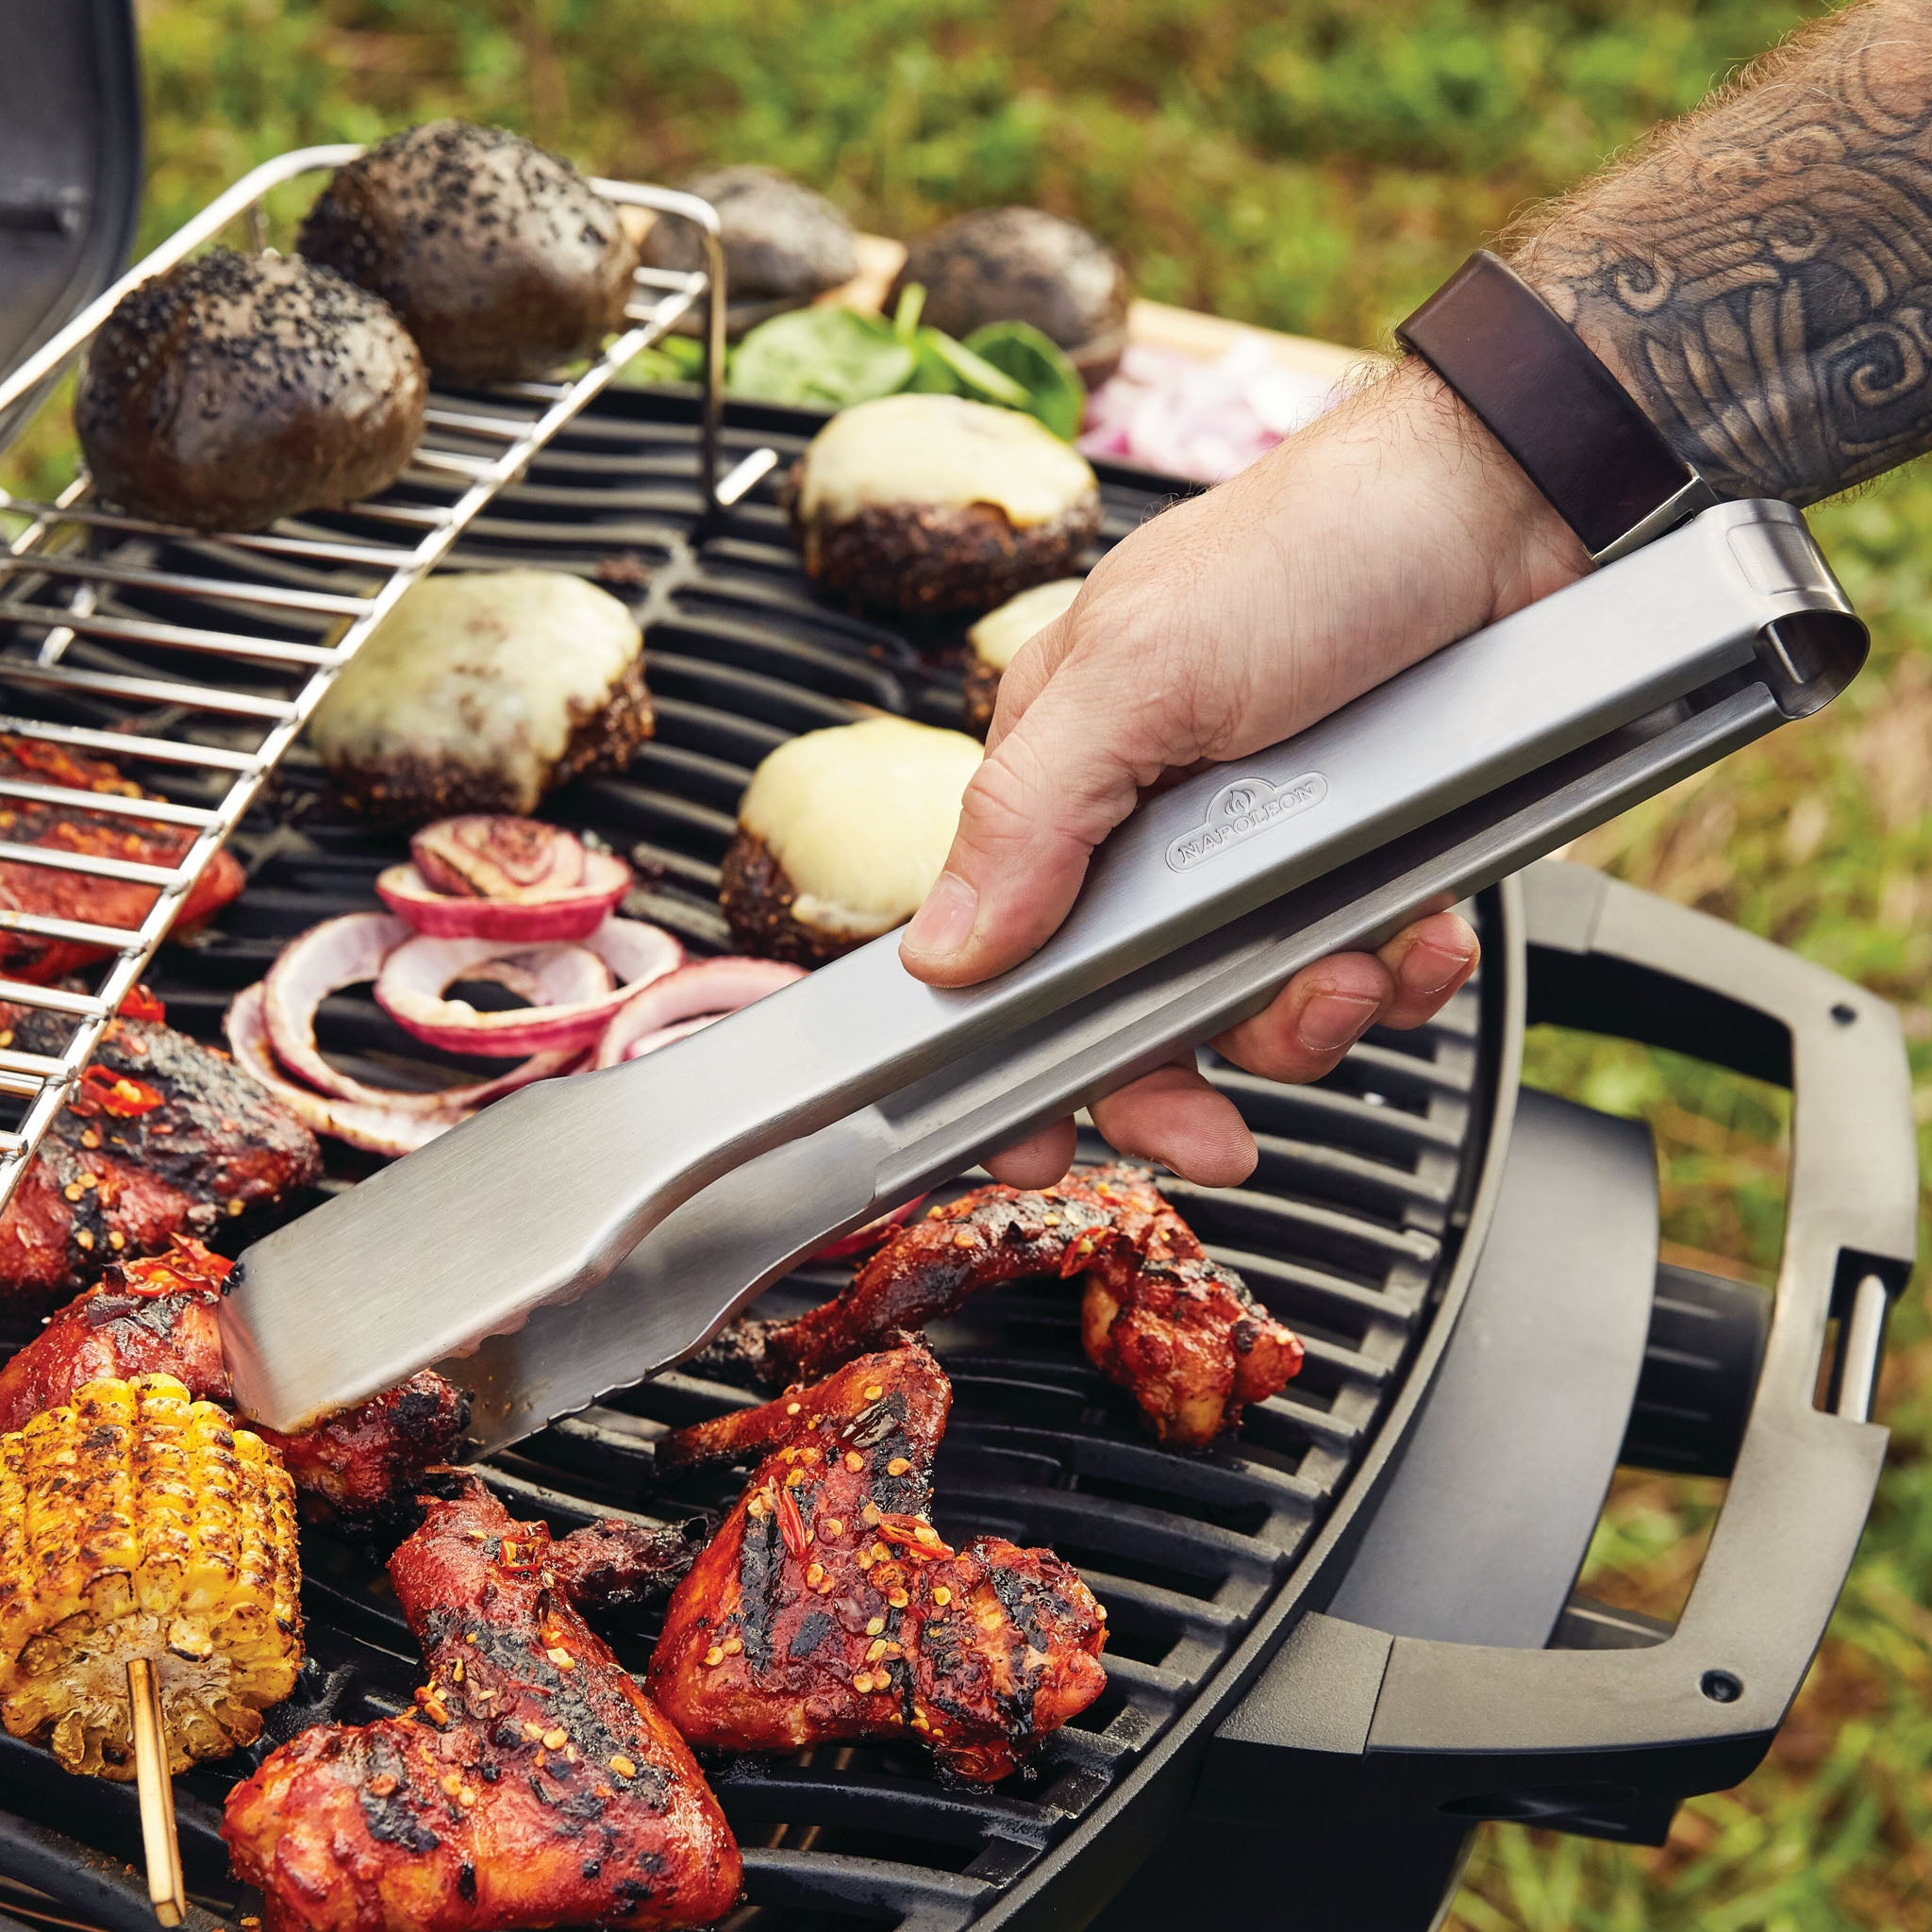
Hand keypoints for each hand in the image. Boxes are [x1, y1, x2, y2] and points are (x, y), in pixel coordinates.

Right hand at [899, 364, 1588, 1187]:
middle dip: (1183, 1079)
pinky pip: (1364, 970)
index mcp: (1065, 776)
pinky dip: (1399, 974)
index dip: (1015, 1058)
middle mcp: (1155, 826)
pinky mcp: (1361, 859)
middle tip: (1219, 1132)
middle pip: (1135, 1011)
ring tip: (1359, 958)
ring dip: (1312, 1016)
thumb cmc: (1311, 546)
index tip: (1033, 1144)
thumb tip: (943, 950)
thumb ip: (1033, 813)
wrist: (1501, 500)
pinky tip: (1422, 929)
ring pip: (1259, 1007)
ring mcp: (1264, 849)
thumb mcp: (1143, 670)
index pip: (1004, 945)